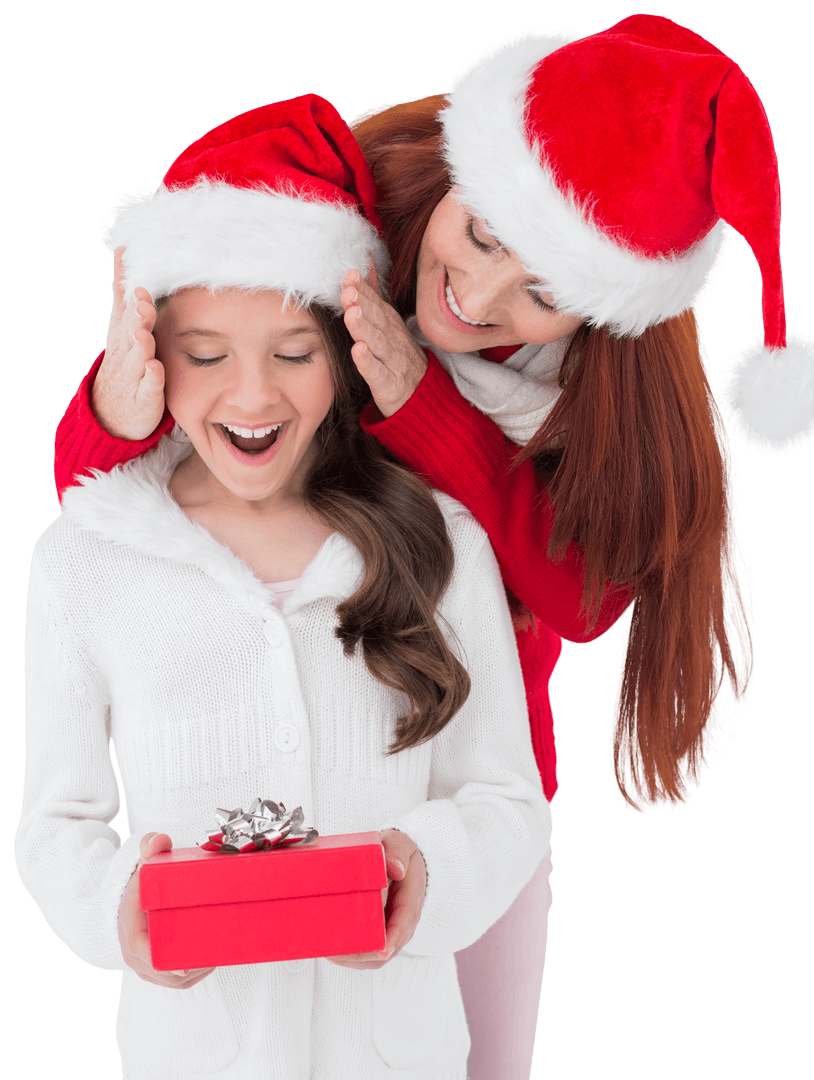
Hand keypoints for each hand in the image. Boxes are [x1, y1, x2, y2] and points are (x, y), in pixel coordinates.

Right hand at [93, 248, 165, 438]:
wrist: (111, 413)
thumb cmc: (124, 362)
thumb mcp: (121, 324)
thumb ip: (124, 291)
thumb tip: (123, 250)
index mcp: (123, 333)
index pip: (124, 307)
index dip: (128, 289)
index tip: (130, 268)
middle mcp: (126, 351)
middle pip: (130, 330)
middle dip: (136, 315)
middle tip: (143, 301)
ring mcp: (134, 375)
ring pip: (137, 357)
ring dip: (140, 344)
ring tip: (143, 333)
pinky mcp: (144, 398)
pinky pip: (149, 387)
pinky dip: (151, 378)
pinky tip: (154, 367)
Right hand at [118, 832, 214, 988]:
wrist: (128, 902)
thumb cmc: (139, 885)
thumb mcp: (143, 864)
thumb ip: (150, 848)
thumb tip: (159, 840)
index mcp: (129, 928)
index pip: (141, 949)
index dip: (160, 960)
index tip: (184, 966)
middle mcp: (134, 953)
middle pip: (163, 970)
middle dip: (192, 966)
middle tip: (218, 953)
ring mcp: (144, 965)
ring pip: (172, 979)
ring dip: (196, 972)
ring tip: (219, 955)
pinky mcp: (154, 971)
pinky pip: (175, 981)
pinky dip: (194, 975)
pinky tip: (211, 963)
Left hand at [326, 829, 426, 969]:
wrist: (405, 866)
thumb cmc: (400, 858)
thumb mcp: (401, 845)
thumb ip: (398, 853)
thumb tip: (395, 868)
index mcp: (410, 902)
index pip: (404, 923)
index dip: (393, 938)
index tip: (382, 949)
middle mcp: (403, 924)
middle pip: (386, 949)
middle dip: (361, 953)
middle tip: (335, 950)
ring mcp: (391, 934)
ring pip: (375, 957)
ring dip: (352, 958)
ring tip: (327, 952)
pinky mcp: (380, 937)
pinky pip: (368, 955)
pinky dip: (350, 956)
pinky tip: (332, 952)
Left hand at [341, 270, 427, 417]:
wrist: (421, 396)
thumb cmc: (398, 357)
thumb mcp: (389, 324)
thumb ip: (375, 295)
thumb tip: (365, 264)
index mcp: (390, 325)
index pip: (376, 303)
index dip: (364, 289)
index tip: (350, 275)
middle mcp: (393, 340)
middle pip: (377, 319)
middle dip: (363, 304)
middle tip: (348, 291)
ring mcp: (392, 362)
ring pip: (378, 343)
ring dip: (364, 328)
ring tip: (351, 315)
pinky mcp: (389, 384)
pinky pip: (378, 373)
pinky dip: (368, 362)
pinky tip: (358, 351)